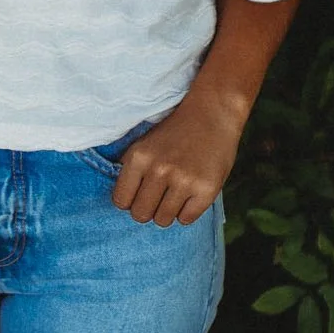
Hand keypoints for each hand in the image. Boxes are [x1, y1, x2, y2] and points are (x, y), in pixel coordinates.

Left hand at [111, 91, 244, 227]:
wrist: (213, 112)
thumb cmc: (176, 130)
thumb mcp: (144, 142)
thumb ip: (130, 168)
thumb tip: (121, 200)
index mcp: (139, 157)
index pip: (120, 201)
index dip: (129, 200)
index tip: (139, 193)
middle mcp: (159, 170)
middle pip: (140, 215)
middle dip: (148, 209)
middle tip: (159, 195)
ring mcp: (184, 181)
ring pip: (163, 220)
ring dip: (168, 211)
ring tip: (176, 192)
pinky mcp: (206, 190)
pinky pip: (186, 220)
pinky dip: (187, 211)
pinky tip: (191, 193)